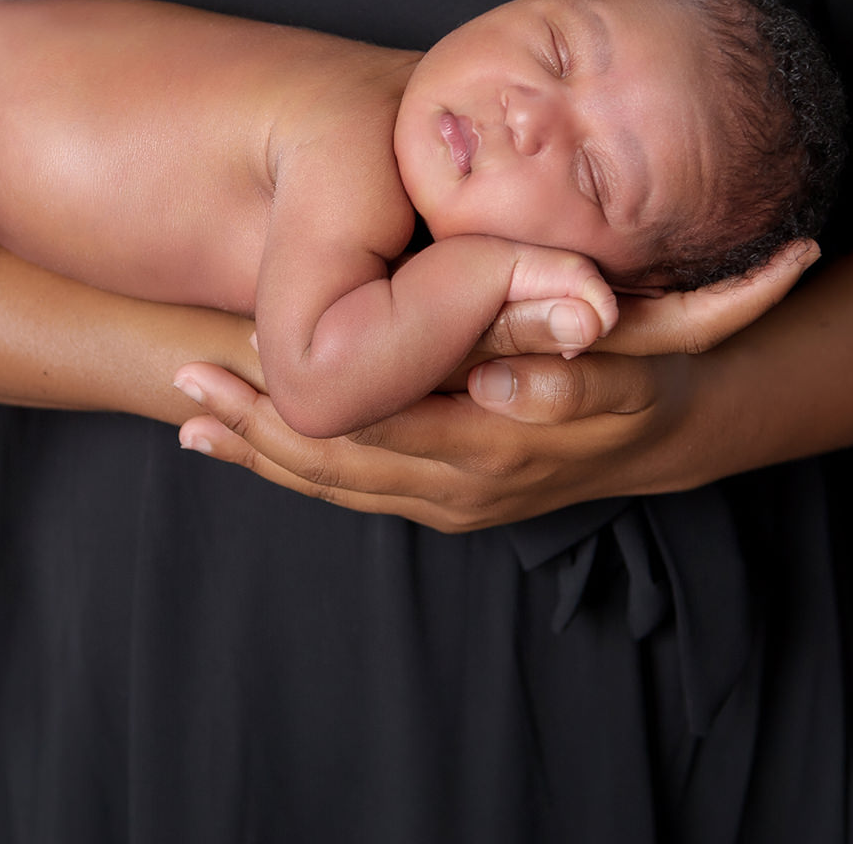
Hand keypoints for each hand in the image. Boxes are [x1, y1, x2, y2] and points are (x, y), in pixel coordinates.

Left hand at [172, 239, 818, 530]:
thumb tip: (499, 383)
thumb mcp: (635, 371)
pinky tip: (247, 446)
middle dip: (255, 428)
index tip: (237, 350)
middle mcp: (458, 489)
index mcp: (492, 448)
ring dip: (261, 454)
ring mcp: (447, 502)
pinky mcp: (444, 500)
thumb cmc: (648, 372)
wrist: (668, 430)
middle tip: (184, 385)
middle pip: (335, 464)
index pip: (374, 426)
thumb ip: (575, 381)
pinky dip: (296, 470)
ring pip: (336, 484)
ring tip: (192, 420)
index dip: (302, 396)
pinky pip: (355, 491)